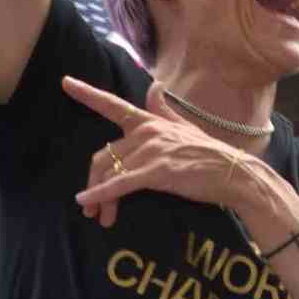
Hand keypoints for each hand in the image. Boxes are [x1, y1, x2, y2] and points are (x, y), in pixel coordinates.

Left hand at [63, 76, 242, 226]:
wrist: (233, 173)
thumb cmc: (209, 153)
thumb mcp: (184, 126)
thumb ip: (164, 109)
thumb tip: (154, 87)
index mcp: (150, 121)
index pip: (113, 105)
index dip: (87, 93)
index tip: (65, 82)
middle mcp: (147, 132)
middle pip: (103, 155)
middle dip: (93, 181)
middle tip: (89, 206)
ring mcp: (151, 151)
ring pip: (110, 173)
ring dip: (99, 197)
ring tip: (99, 216)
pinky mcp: (157, 172)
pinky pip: (120, 183)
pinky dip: (101, 193)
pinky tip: (87, 201)